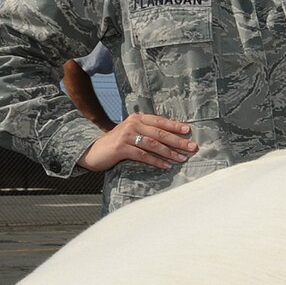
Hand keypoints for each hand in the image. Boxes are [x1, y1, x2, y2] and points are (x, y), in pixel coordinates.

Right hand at [77, 112, 194, 172]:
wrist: (93, 151)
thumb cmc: (117, 143)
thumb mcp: (132, 133)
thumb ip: (147, 132)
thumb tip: (173, 138)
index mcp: (137, 118)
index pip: (160, 121)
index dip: (174, 126)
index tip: (188, 131)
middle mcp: (132, 124)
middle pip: (160, 133)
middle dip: (178, 141)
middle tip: (192, 147)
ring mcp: (126, 135)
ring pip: (153, 144)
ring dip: (170, 153)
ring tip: (182, 159)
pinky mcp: (121, 148)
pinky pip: (143, 155)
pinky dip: (156, 161)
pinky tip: (166, 166)